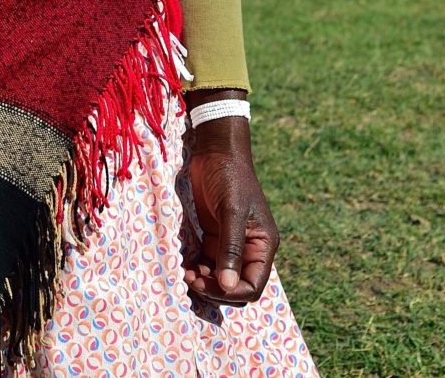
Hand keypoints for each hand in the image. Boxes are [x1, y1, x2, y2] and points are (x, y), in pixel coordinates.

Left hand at [178, 97, 277, 305]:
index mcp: (262, 246)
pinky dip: (194, 268)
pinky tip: (182, 262)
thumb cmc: (230, 177)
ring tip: (183, 271)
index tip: (205, 283)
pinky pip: (205, 264)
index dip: (230, 293)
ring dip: (202, 281)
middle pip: (235, 288)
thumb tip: (228, 286)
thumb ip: (231, 248)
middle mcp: (249, 249)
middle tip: (190, 278)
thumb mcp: (231, 211)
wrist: (216, 151)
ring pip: (218, 278)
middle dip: (214, 289)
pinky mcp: (213, 237)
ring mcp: (230, 245)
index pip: (252, 286)